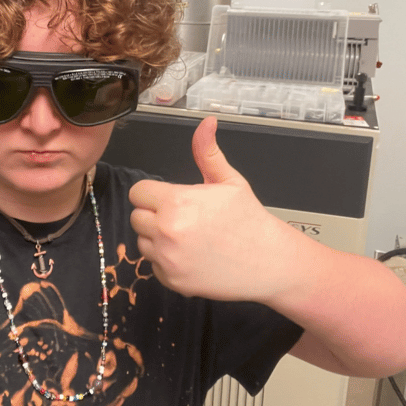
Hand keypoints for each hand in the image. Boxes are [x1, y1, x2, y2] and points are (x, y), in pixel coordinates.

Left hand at [128, 116, 281, 300]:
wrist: (268, 261)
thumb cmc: (249, 220)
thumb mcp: (228, 180)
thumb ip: (207, 152)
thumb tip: (206, 124)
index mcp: (177, 202)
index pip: (138, 193)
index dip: (153, 194)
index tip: (168, 198)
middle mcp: (167, 231)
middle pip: (136, 217)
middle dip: (154, 215)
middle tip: (182, 218)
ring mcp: (168, 259)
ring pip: (143, 243)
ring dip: (158, 239)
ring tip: (188, 237)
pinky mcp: (172, 281)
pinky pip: (154, 267)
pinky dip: (167, 263)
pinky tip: (191, 256)